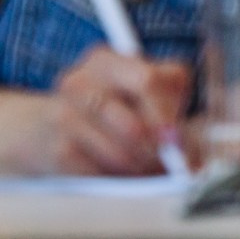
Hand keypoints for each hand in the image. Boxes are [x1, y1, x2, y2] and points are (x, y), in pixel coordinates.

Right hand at [0, 48, 191, 175]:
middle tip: (167, 161)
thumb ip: (171, 95)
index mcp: (104, 59)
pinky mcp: (58, 151)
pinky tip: (116, 170)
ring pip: (122, 156)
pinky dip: (117, 179)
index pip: (146, 80)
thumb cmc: (107, 106)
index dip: (168, 115)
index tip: (178, 139)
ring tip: (144, 166)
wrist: (46, 128)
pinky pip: (103, 175)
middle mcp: (79, 82)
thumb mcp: (139, 86)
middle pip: (135, 126)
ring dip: (140, 169)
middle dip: (157, 151)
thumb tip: (193, 142)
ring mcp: (64, 117)